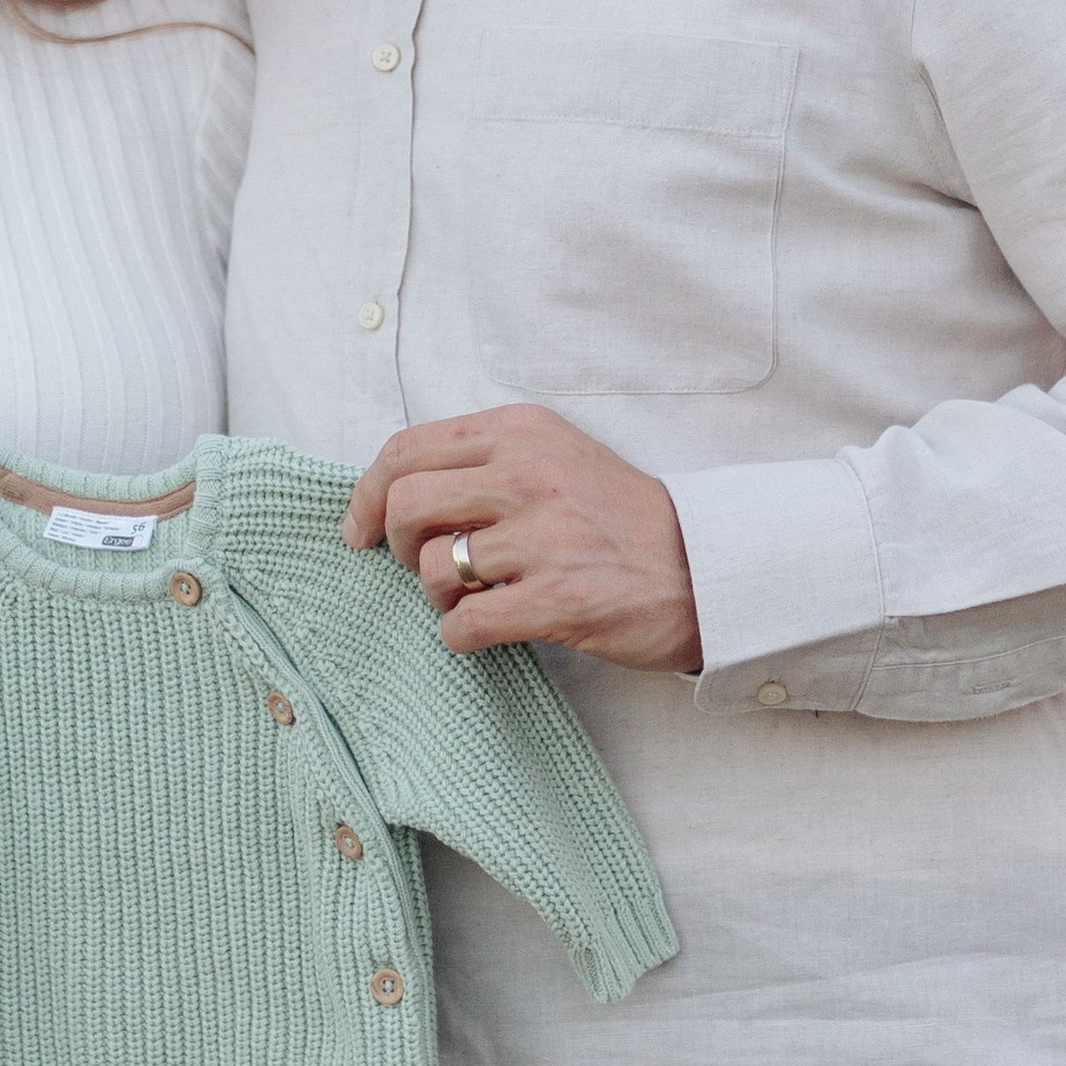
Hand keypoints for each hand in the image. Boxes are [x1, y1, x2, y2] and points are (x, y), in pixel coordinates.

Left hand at [343, 403, 702, 672]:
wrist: (707, 568)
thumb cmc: (620, 519)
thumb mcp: (556, 457)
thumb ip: (484, 462)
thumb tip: (391, 492)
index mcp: (522, 432)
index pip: (405, 449)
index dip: (366, 494)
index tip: (359, 530)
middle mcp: (530, 474)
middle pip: (405, 505)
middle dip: (393, 545)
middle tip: (418, 566)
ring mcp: (545, 537)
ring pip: (429, 567)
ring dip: (437, 594)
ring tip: (473, 596)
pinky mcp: (559, 598)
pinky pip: (463, 623)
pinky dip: (460, 634)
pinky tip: (487, 628)